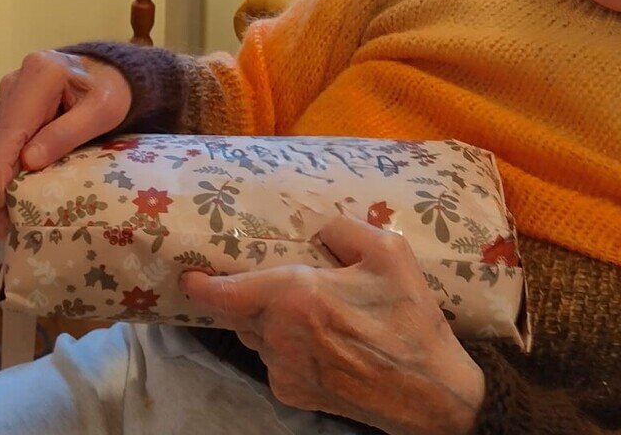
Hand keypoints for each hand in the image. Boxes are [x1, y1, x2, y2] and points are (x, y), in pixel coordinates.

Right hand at [0, 51, 131, 238]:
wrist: (108, 72)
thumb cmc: (112, 91)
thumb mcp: (103, 111)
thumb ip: (68, 132)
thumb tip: (29, 163)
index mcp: (37, 76)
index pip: (6, 136)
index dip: (0, 178)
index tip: (6, 215)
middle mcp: (12, 84)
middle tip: (4, 229)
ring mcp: (5, 96)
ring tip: (2, 222)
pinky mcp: (4, 109)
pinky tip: (3, 199)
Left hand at [181, 215, 483, 434]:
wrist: (431, 395)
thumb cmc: (410, 320)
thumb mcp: (389, 253)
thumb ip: (344, 228)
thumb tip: (318, 225)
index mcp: (294, 298)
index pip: (224, 294)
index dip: (201, 285)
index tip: (188, 275)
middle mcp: (278, 338)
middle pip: (236, 313)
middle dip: (239, 295)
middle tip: (254, 277)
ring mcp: (283, 371)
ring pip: (254, 337)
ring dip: (263, 320)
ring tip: (296, 306)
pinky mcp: (293, 395)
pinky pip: (273, 360)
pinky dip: (282, 345)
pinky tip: (317, 337)